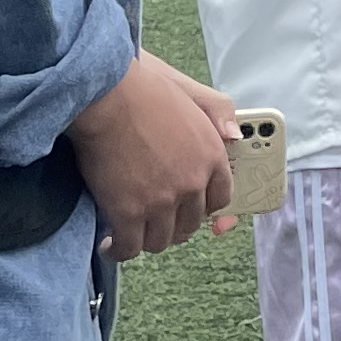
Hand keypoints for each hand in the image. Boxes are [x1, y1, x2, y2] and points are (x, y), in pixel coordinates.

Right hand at [67, 49, 237, 256]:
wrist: (107, 97)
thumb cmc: (144, 90)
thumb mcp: (193, 94)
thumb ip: (219, 113)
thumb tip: (234, 135)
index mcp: (212, 156)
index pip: (220, 198)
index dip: (203, 207)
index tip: (188, 209)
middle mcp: (192, 183)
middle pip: (190, 224)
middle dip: (175, 225)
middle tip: (156, 221)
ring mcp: (162, 202)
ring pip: (161, 241)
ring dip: (148, 239)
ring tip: (133, 233)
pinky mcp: (128, 213)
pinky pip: (129, 248)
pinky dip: (119, 251)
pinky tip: (111, 245)